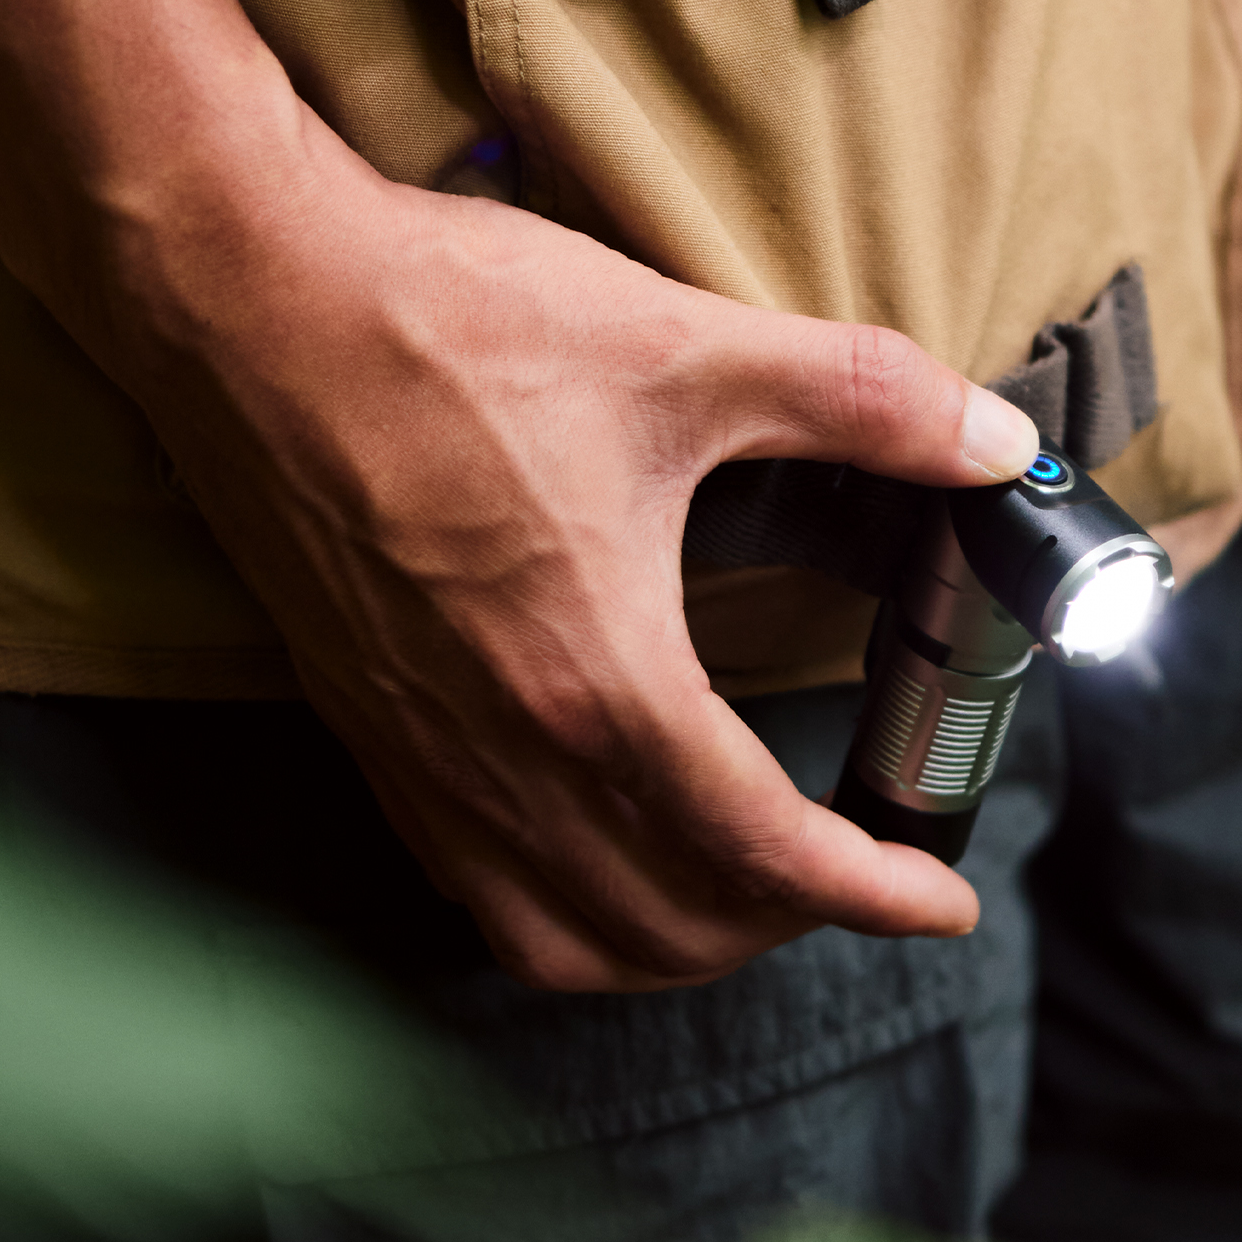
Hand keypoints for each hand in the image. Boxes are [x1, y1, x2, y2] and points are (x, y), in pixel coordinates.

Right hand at [109, 109, 1042, 992]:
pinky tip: (605, 852)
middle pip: (675, 924)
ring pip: (567, 938)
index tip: (942, 907)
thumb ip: (864, 402)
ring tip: (749, 890)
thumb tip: (997, 439)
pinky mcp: (365, 730)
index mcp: (599, 680)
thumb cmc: (449, 323)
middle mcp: (503, 752)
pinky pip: (475, 891)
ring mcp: (422, 756)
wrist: (244, 299)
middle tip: (863, 872)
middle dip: (792, 924)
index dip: (873, 895)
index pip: (764, 852)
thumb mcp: (689, 348)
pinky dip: (565, 917)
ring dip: (678, 942)